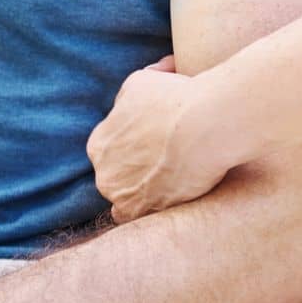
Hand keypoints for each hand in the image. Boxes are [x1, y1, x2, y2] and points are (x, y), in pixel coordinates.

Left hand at [86, 54, 230, 222]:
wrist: (203, 127)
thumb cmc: (172, 99)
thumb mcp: (139, 83)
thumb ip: (127, 98)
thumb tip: (132, 99)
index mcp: (99, 144)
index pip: (109, 149)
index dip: (131, 143)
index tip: (152, 141)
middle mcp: (105, 176)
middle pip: (117, 176)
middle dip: (134, 169)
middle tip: (163, 159)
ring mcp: (126, 200)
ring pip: (128, 200)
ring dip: (142, 193)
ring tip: (169, 181)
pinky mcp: (149, 216)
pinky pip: (143, 220)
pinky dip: (153, 211)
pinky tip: (170, 198)